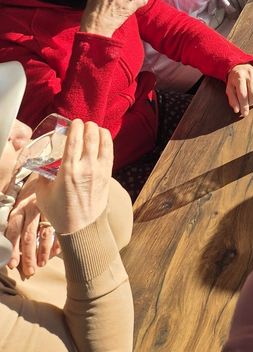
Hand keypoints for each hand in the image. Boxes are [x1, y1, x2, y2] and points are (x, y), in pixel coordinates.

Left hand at [5, 174, 59, 276]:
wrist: (49, 172)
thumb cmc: (30, 194)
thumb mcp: (19, 204)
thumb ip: (14, 222)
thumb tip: (7, 245)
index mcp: (19, 208)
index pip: (14, 230)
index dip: (13, 248)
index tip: (13, 264)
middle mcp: (32, 208)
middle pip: (29, 236)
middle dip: (28, 255)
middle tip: (29, 270)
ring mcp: (47, 208)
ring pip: (44, 233)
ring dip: (43, 251)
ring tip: (42, 264)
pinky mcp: (60, 208)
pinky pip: (59, 227)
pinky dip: (58, 241)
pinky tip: (56, 252)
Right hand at [35, 121, 112, 236]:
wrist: (81, 228)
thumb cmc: (60, 212)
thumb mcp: (43, 193)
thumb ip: (42, 176)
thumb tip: (43, 163)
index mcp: (68, 170)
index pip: (75, 139)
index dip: (75, 126)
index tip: (74, 122)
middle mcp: (86, 167)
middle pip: (91, 136)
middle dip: (87, 126)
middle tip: (83, 124)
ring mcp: (99, 170)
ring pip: (103, 141)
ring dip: (98, 130)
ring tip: (93, 128)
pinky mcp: (108, 175)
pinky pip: (110, 151)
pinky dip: (107, 141)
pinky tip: (103, 138)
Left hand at [225, 64, 252, 116]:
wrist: (241, 67)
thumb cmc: (234, 81)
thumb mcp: (229, 89)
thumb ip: (232, 100)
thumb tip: (237, 110)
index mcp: (239, 77)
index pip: (243, 94)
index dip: (244, 106)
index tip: (244, 113)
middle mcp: (250, 74)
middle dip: (250, 102)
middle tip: (246, 103)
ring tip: (250, 97)